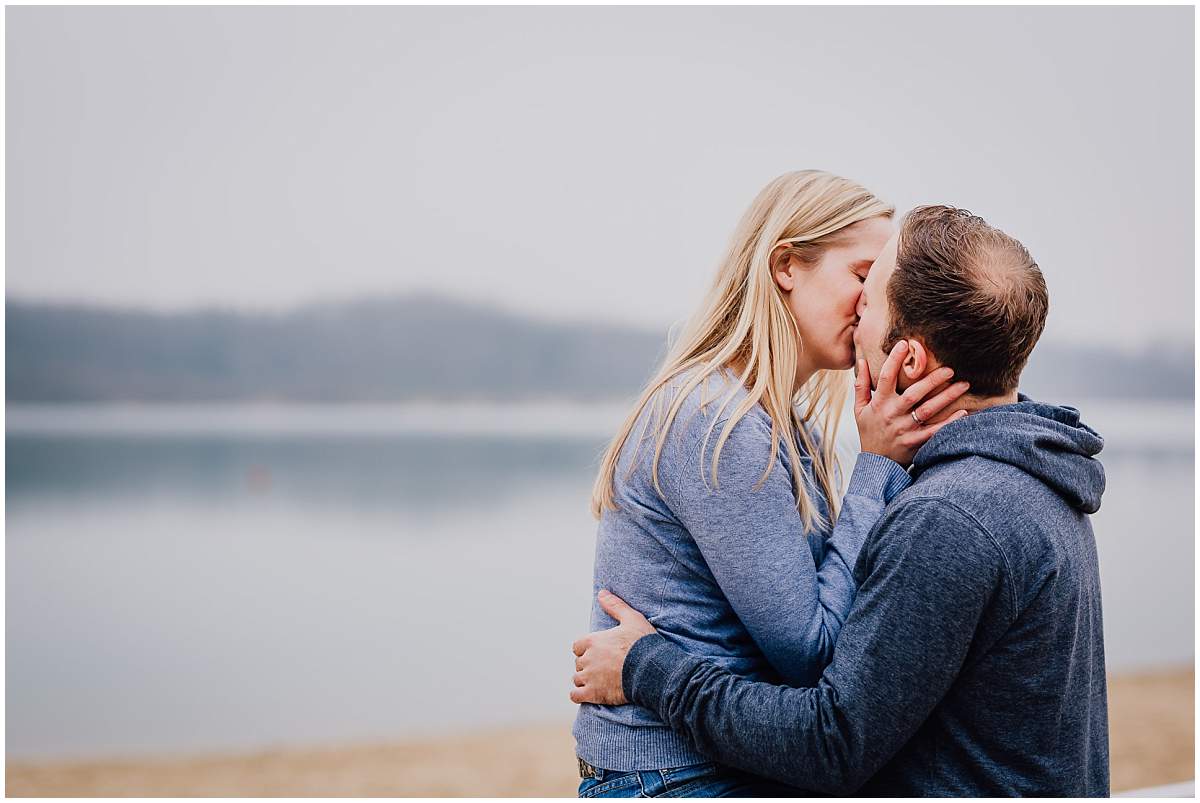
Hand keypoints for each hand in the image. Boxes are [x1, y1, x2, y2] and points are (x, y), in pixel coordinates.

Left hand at [569, 590, 656, 705]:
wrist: (652, 670)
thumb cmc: (643, 644)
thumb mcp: (631, 619)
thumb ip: (615, 606)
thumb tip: (602, 593)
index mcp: (592, 641)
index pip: (578, 646)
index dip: (587, 649)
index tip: (600, 653)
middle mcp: (587, 658)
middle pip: (579, 662)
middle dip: (588, 665)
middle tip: (604, 668)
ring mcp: (589, 677)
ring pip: (577, 679)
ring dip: (585, 680)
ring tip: (600, 681)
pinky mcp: (593, 694)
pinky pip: (575, 695)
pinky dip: (580, 695)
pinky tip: (590, 694)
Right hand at [854, 341, 969, 466]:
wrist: (876, 463)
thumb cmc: (869, 432)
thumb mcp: (859, 409)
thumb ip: (861, 385)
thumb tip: (861, 361)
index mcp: (879, 403)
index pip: (885, 377)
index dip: (894, 360)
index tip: (905, 344)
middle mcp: (892, 414)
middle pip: (914, 393)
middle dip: (932, 379)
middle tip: (950, 368)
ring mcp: (904, 429)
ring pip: (928, 410)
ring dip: (946, 397)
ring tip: (963, 385)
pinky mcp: (915, 442)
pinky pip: (935, 431)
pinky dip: (949, 423)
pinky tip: (964, 412)